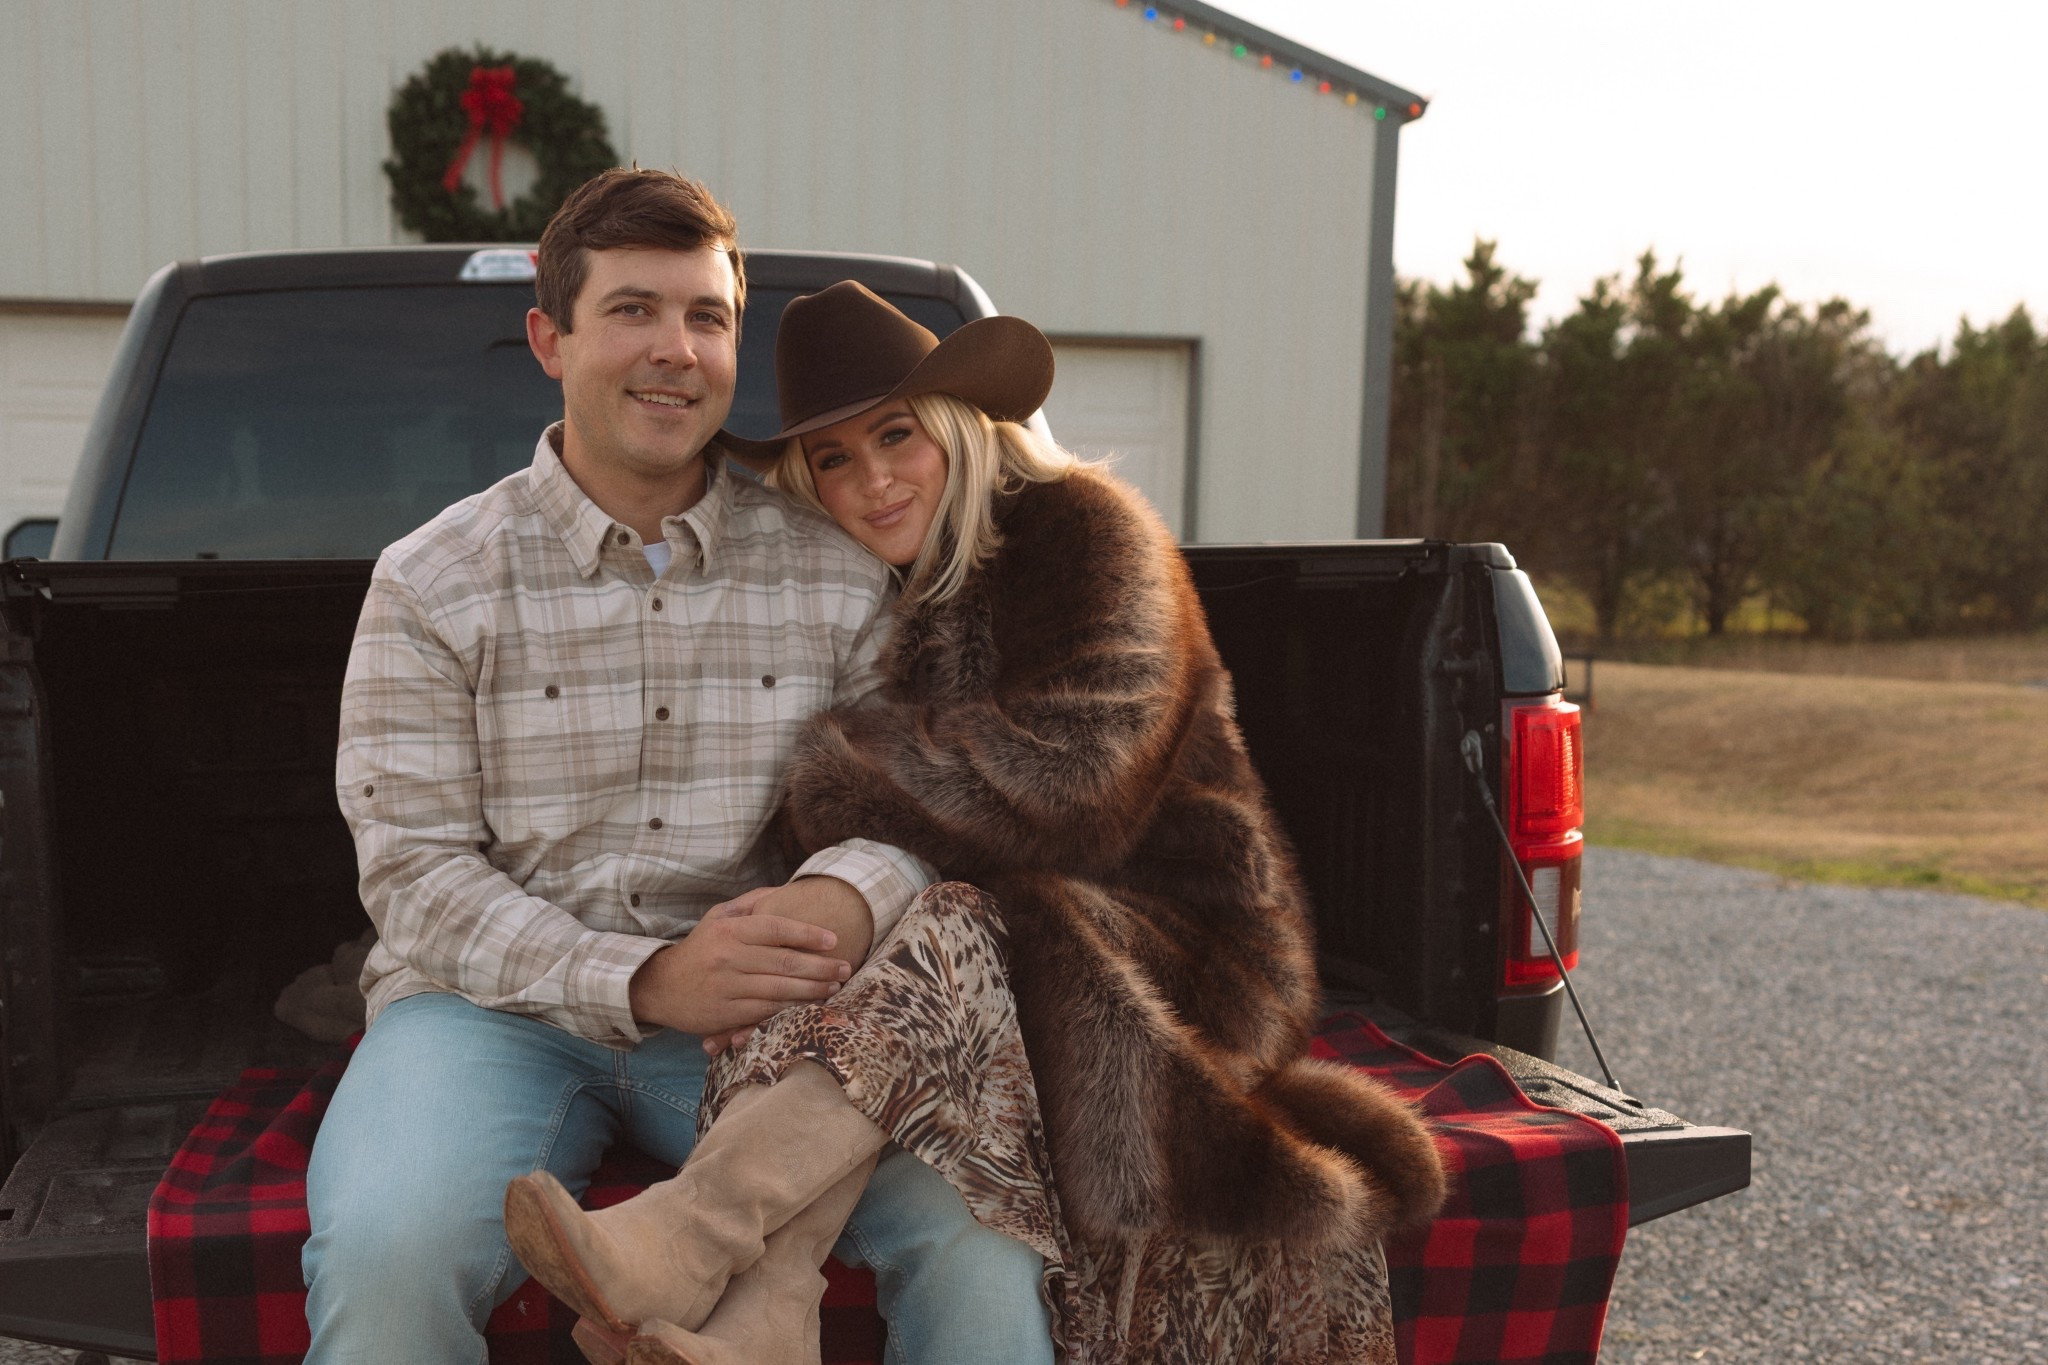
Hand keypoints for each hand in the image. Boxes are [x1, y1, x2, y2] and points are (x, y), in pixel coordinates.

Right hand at [699, 877, 876, 1055]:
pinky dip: (789, 1009)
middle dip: (821, 965)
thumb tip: (785, 890)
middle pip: (784, 960)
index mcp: (729, 929)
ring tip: (834, 987)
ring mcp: (726, 986)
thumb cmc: (700, 949)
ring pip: (779, 988)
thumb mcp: (717, 917)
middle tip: (845, 967)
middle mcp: (728, 956)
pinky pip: (765, 1012)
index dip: (808, 933)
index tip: (833, 940)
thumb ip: (750, 903)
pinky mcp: (724, 1013)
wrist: (660, 986)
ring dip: (812, 989)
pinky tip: (808, 1006)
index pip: (776, 927)